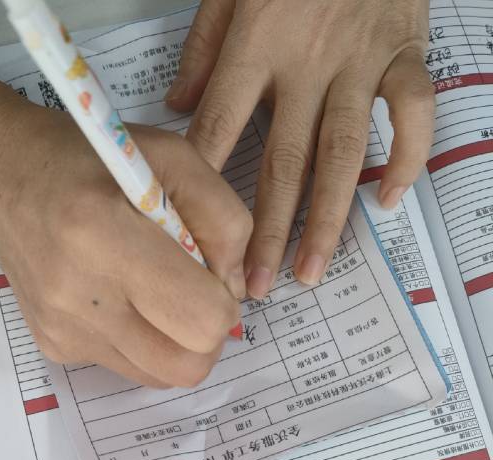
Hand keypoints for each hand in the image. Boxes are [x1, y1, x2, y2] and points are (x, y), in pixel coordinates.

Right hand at [0, 101, 251, 387]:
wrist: (2, 179)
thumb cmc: (91, 161)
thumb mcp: (173, 159)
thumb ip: (224, 220)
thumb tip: (235, 290)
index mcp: (106, 236)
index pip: (203, 319)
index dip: (223, 301)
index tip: (210, 271)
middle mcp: (79, 297)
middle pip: (186, 366)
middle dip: (206, 335)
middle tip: (193, 293)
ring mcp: (63, 331)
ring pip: (160, 376)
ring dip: (175, 342)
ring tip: (156, 292)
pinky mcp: (55, 348)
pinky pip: (127, 366)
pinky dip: (140, 339)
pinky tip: (119, 296)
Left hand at [166, 0, 434, 297]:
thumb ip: (204, 46)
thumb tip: (179, 106)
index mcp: (257, 42)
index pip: (222, 124)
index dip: (206, 183)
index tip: (195, 235)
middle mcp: (307, 61)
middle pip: (284, 159)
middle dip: (267, 229)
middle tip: (254, 284)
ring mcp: (359, 62)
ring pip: (342, 153)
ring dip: (326, 219)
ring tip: (308, 272)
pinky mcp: (404, 55)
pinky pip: (412, 113)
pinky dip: (407, 156)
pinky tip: (389, 199)